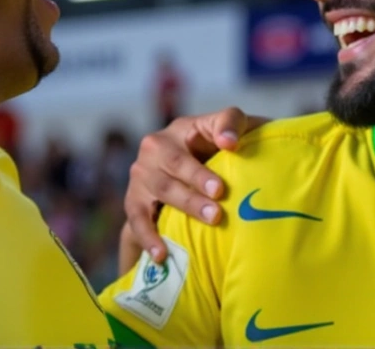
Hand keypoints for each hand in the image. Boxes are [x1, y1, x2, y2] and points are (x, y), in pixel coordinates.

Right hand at [124, 107, 269, 262]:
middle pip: (178, 159)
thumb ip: (240, 133)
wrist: (177, 185)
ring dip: (186, 203)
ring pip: (162, 186)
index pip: (215, 121)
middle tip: (221, 193)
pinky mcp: (133, 198)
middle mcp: (159, 144)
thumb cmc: (215, 161)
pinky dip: (149, 236)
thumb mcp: (235, 141)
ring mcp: (142, 171)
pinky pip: (137, 218)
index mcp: (190, 127)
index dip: (223, 130)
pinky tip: (162, 254)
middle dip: (199, 177)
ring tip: (211, 219)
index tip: (232, 145)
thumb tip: (232, 143)